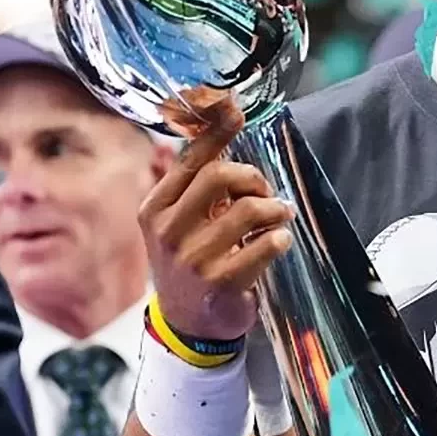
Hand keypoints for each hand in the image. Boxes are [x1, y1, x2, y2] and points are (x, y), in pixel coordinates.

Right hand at [138, 93, 293, 341]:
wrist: (188, 325)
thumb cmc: (192, 261)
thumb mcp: (182, 221)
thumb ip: (200, 182)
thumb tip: (222, 124)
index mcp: (156, 208)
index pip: (190, 160)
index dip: (215, 132)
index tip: (235, 110)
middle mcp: (168, 230)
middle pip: (218, 176)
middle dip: (252, 178)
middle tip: (265, 193)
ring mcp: (191, 258)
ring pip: (247, 210)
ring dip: (274, 210)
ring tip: (279, 218)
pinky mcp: (218, 283)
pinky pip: (262, 248)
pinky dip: (279, 240)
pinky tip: (279, 242)